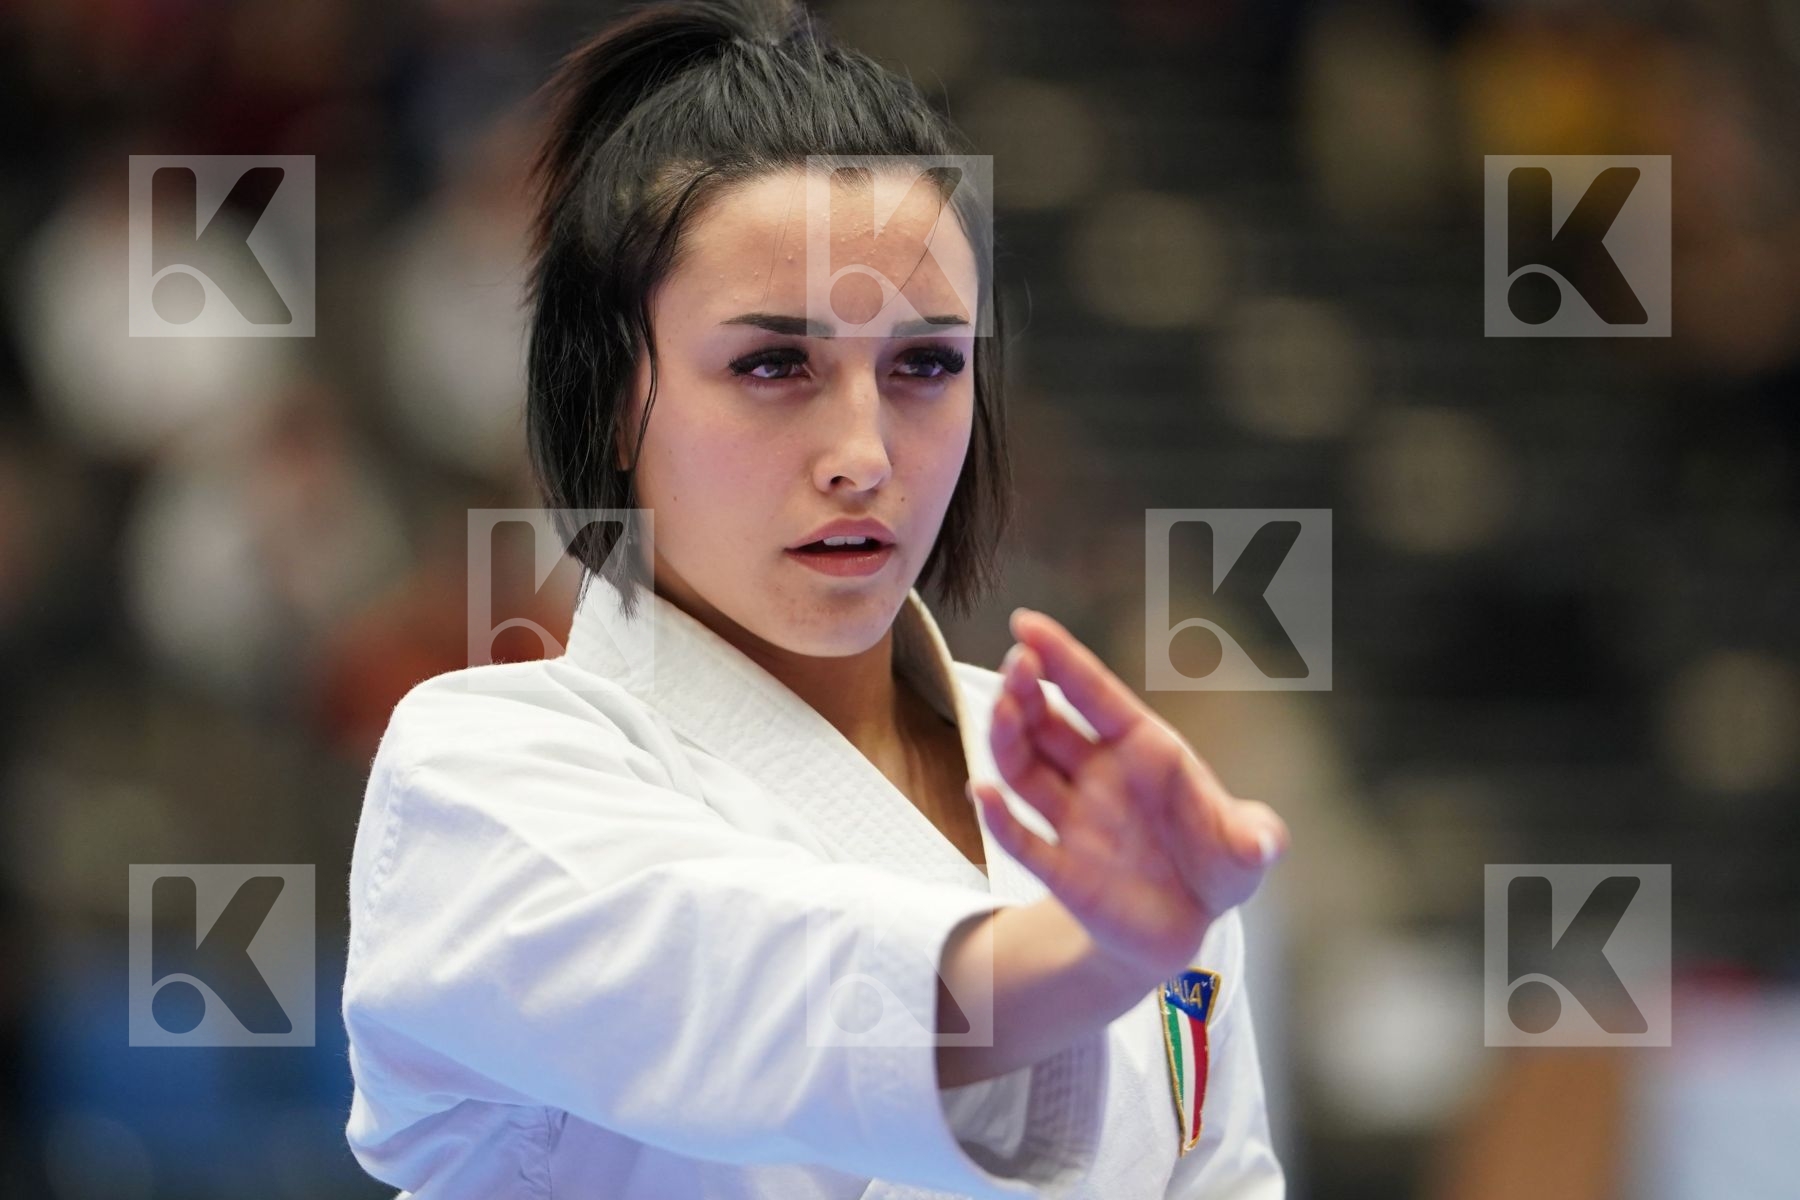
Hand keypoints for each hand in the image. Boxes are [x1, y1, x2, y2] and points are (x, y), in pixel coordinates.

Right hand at [973, 606, 1289, 983]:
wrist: (1190, 924)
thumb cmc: (1218, 863)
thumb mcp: (1248, 850)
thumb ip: (1255, 838)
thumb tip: (1263, 843)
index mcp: (1142, 750)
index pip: (1094, 694)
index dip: (1062, 658)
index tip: (1026, 624)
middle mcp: (1097, 775)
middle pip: (1048, 724)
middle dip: (1027, 690)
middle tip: (1016, 663)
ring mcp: (1074, 820)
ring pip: (1024, 770)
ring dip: (1008, 739)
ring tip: (1002, 711)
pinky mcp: (1061, 869)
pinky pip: (1022, 840)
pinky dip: (1000, 818)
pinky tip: (983, 794)